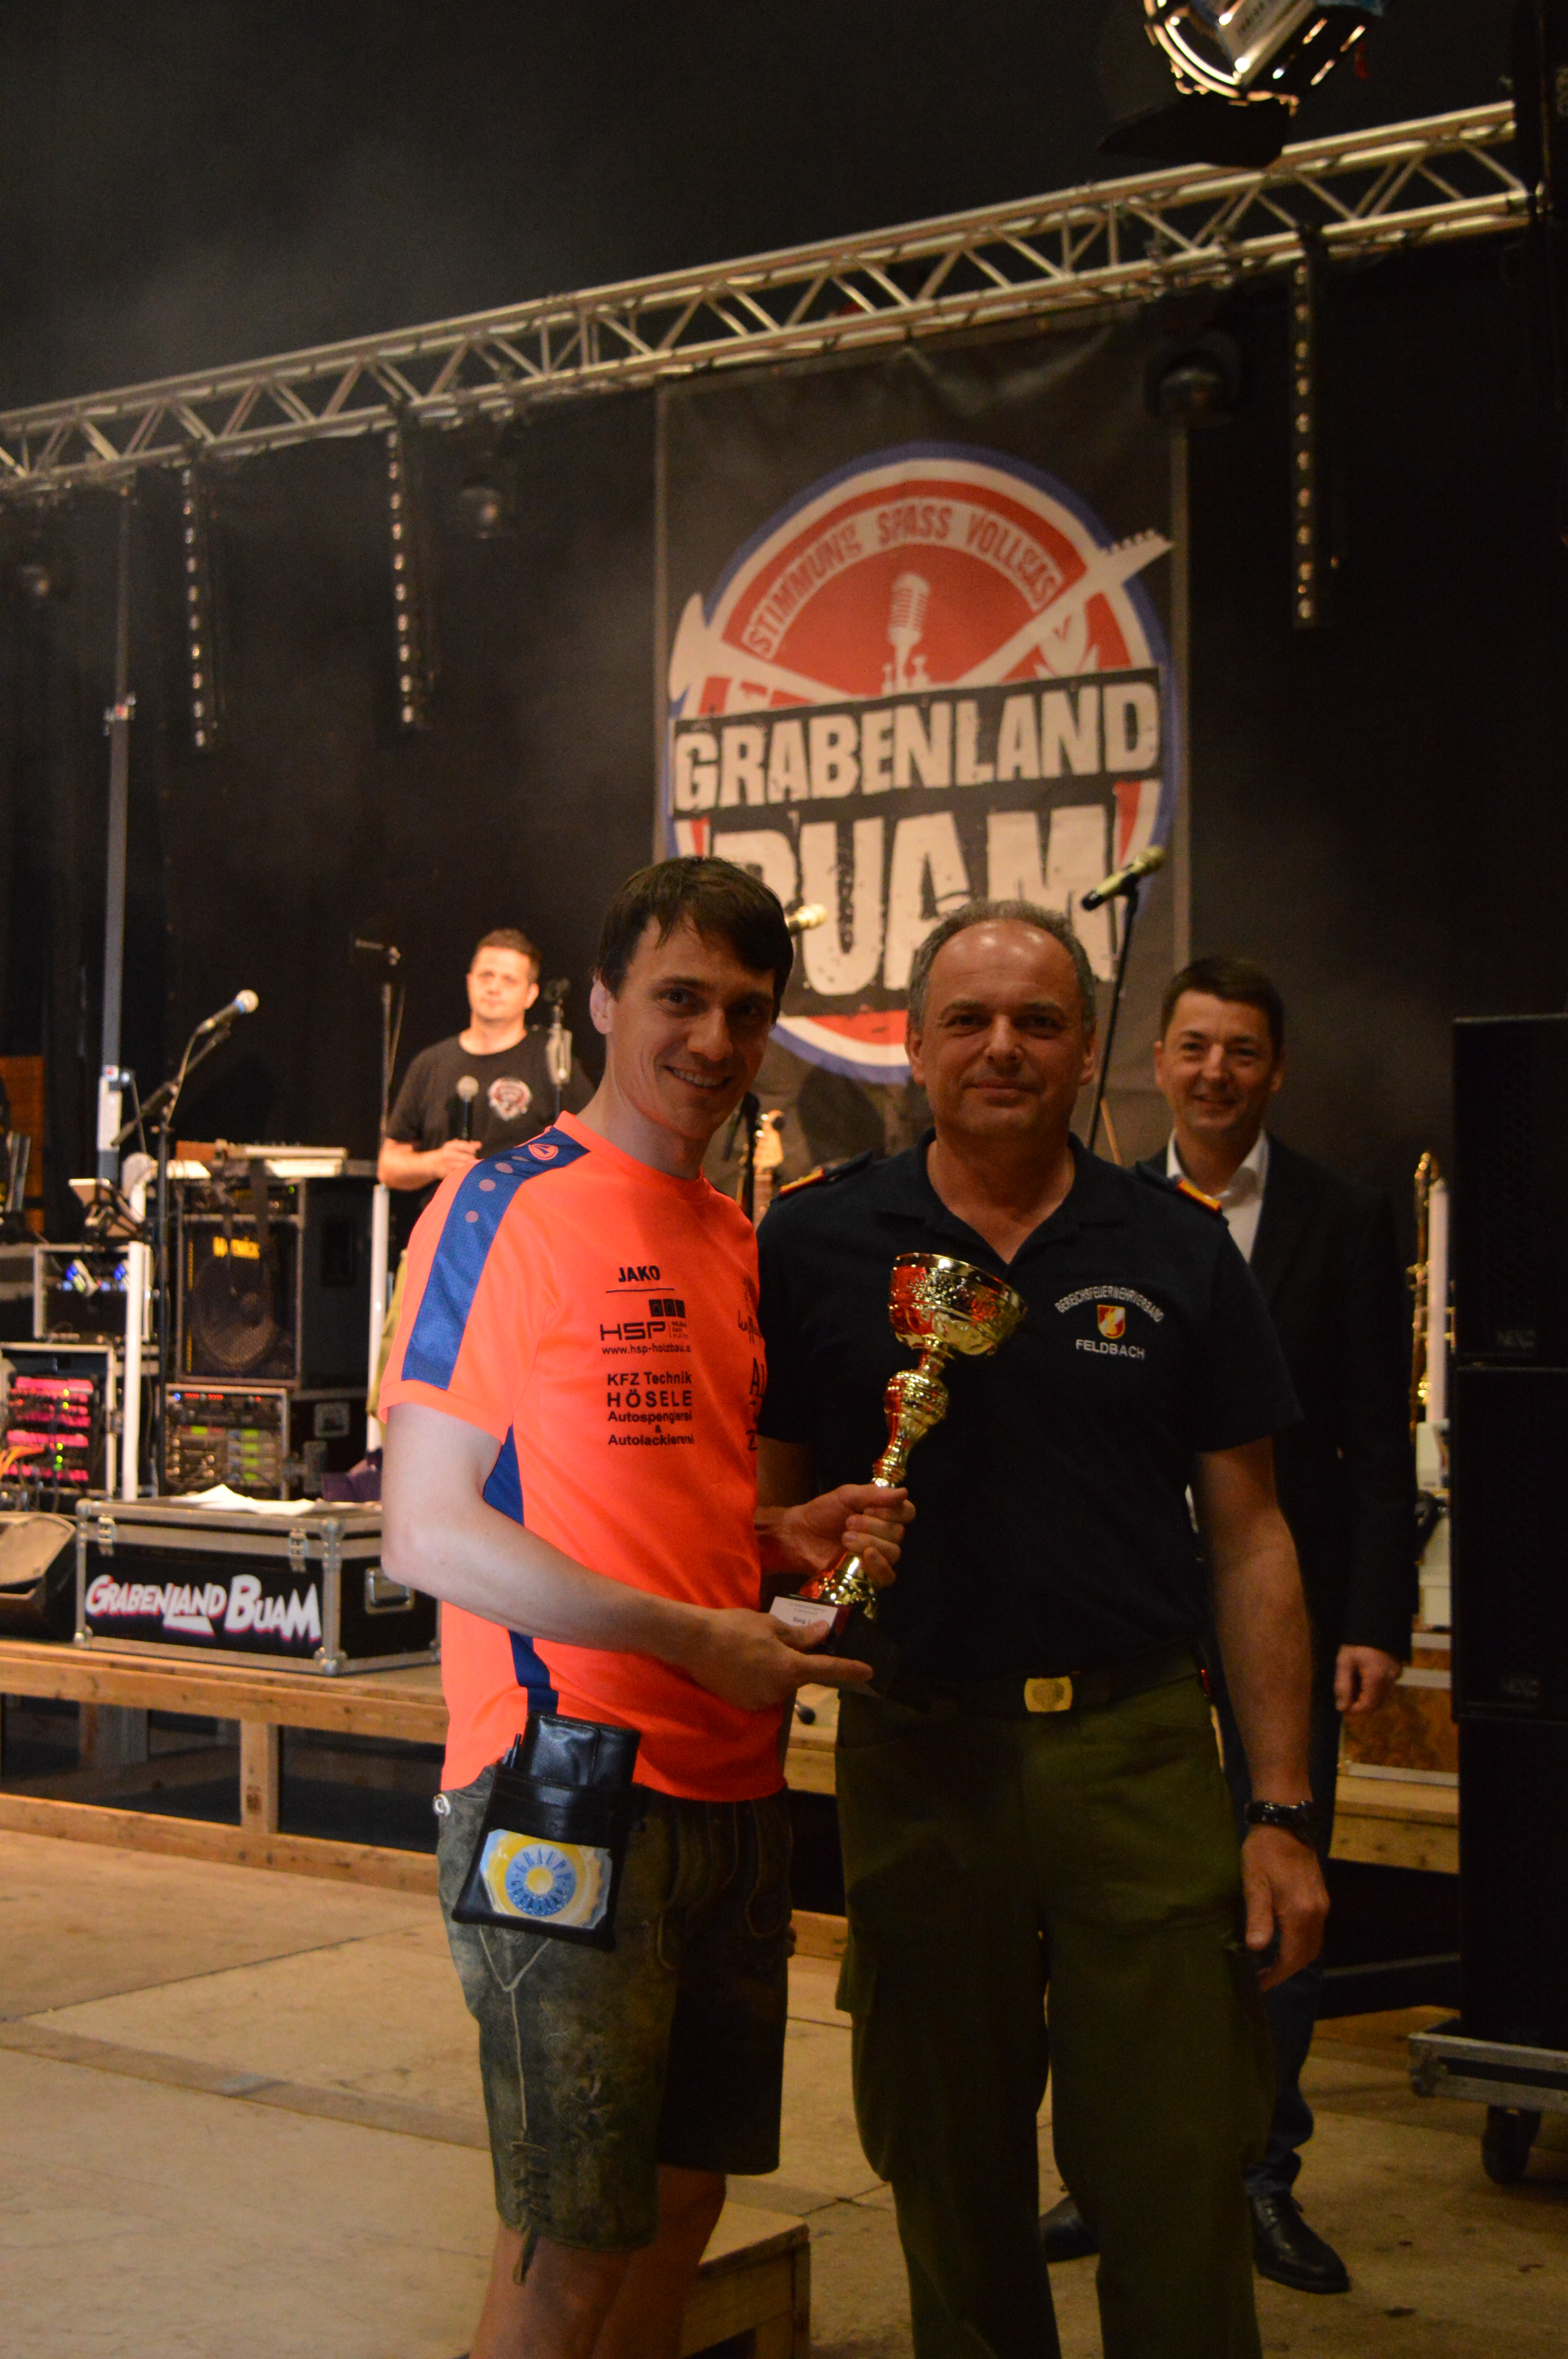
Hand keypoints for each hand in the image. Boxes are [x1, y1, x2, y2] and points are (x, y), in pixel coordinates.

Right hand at [435, 1139, 480, 1178]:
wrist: (433, 1163)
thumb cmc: (449, 1153)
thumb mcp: (456, 1147)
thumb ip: (468, 1145)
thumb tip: (479, 1145)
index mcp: (450, 1146)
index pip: (464, 1146)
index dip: (472, 1150)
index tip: (473, 1152)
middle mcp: (448, 1154)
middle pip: (467, 1158)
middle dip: (472, 1159)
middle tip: (472, 1160)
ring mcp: (447, 1164)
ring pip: (464, 1167)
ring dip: (468, 1167)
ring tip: (469, 1166)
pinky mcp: (446, 1173)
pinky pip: (459, 1173)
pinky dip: (463, 1173)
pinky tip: (463, 1171)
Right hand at [679, 1606, 872, 1710]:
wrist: (694, 1643)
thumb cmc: (734, 1628)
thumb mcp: (770, 1625)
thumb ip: (800, 1635)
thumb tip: (824, 1634)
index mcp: (789, 1668)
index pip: (828, 1670)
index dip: (850, 1670)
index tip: (869, 1672)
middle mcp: (779, 1690)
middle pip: (800, 1677)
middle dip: (796, 1661)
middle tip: (777, 1641)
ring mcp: (761, 1700)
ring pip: (781, 1685)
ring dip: (777, 1670)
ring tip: (754, 1650)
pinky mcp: (746, 1704)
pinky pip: (764, 1692)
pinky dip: (761, 1679)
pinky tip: (744, 1664)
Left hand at [760, 1484, 911, 1591]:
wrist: (799, 1535)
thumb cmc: (822, 1513)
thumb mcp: (846, 1496)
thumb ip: (874, 1494)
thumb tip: (904, 1493)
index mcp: (883, 1514)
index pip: (907, 1512)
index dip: (892, 1511)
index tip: (868, 1508)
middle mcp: (885, 1536)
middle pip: (898, 1533)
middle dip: (873, 1526)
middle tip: (848, 1523)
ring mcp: (878, 1557)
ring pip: (893, 1552)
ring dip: (869, 1542)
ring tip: (845, 1538)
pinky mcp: (869, 1576)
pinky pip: (888, 1576)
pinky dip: (879, 1565)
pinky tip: (865, 1556)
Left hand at [1241, 1825, 1328, 1990]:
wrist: (1284, 1822)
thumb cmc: (1264, 1851)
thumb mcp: (1254, 1882)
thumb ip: (1258, 1916)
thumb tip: (1257, 1948)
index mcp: (1300, 1912)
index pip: (1292, 1957)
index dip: (1277, 1974)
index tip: (1260, 1984)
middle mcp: (1317, 1912)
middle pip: (1306, 1955)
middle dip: (1286, 1970)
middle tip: (1263, 1977)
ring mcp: (1321, 1904)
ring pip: (1313, 1944)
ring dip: (1294, 1957)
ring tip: (1270, 1963)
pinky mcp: (1320, 1896)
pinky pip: (1314, 1931)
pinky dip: (1300, 1943)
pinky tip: (1282, 1941)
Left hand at [1335, 1644, 1400, 1716]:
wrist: (1375, 1623)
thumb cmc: (1356, 1642)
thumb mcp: (1344, 1662)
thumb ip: (1343, 1686)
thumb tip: (1342, 1708)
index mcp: (1376, 1678)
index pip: (1367, 1706)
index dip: (1354, 1710)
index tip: (1343, 1706)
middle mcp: (1390, 1680)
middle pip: (1376, 1704)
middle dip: (1360, 1704)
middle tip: (1346, 1695)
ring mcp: (1396, 1675)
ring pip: (1381, 1697)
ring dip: (1366, 1697)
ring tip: (1353, 1683)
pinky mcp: (1397, 1671)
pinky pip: (1385, 1688)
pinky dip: (1373, 1689)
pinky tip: (1363, 1677)